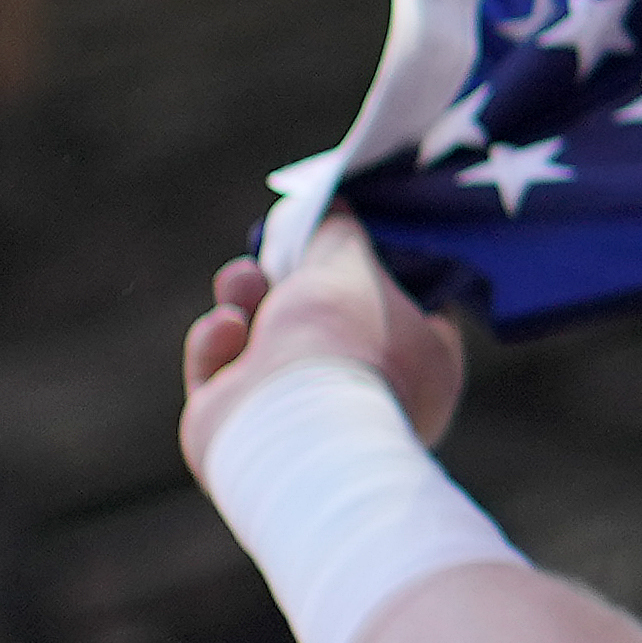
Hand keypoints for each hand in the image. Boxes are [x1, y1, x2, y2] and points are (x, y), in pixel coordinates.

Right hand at [180, 210, 467, 479]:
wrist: (282, 429)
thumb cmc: (338, 342)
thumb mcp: (346, 263)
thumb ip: (339, 234)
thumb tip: (333, 208)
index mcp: (422, 367)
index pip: (408, 307)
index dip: (374, 268)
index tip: (344, 235)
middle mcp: (367, 399)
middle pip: (325, 322)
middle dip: (290, 281)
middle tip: (271, 253)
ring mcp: (303, 420)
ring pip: (267, 346)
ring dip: (248, 303)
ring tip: (240, 279)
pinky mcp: (241, 434)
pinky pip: (225, 379)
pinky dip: (219, 347)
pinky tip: (225, 328)